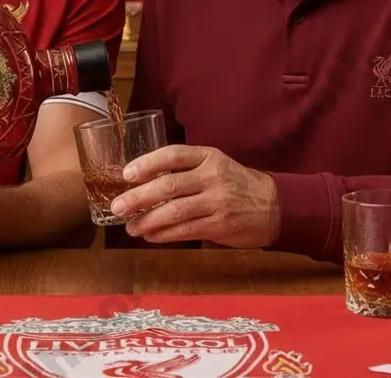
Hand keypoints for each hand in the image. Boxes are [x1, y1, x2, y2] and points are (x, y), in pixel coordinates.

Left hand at [109, 145, 279, 247]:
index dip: (147, 163)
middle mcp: (211, 176)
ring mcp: (216, 202)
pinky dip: (164, 234)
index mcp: (207, 156)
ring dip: (148, 220)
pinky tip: (150, 236)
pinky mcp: (219, 225)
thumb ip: (185, 170)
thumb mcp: (214, 164)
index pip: (172, 155)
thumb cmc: (234, 182)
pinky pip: (185, 230)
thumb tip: (144, 180)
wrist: (272, 205)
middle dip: (138, 197)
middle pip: (168, 186)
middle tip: (118, 207)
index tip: (126, 174)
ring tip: (131, 227)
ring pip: (174, 212)